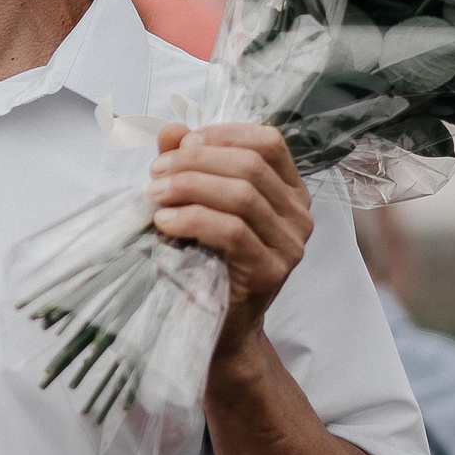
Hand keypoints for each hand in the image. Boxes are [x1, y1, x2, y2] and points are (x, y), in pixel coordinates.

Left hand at [148, 122, 314, 370]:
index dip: (223, 134)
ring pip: (241, 195)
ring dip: (188, 187)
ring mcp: (290, 245)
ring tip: (155, 195)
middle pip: (250, 165)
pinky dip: (192, 219)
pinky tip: (164, 223)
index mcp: (289, 190)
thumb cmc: (206, 258)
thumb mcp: (196, 202)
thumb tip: (172, 128)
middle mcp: (300, 215)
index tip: (182, 144)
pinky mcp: (271, 272)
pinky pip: (231, 231)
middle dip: (195, 161)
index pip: (268, 142)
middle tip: (155, 173)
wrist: (216, 326)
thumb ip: (188, 163)